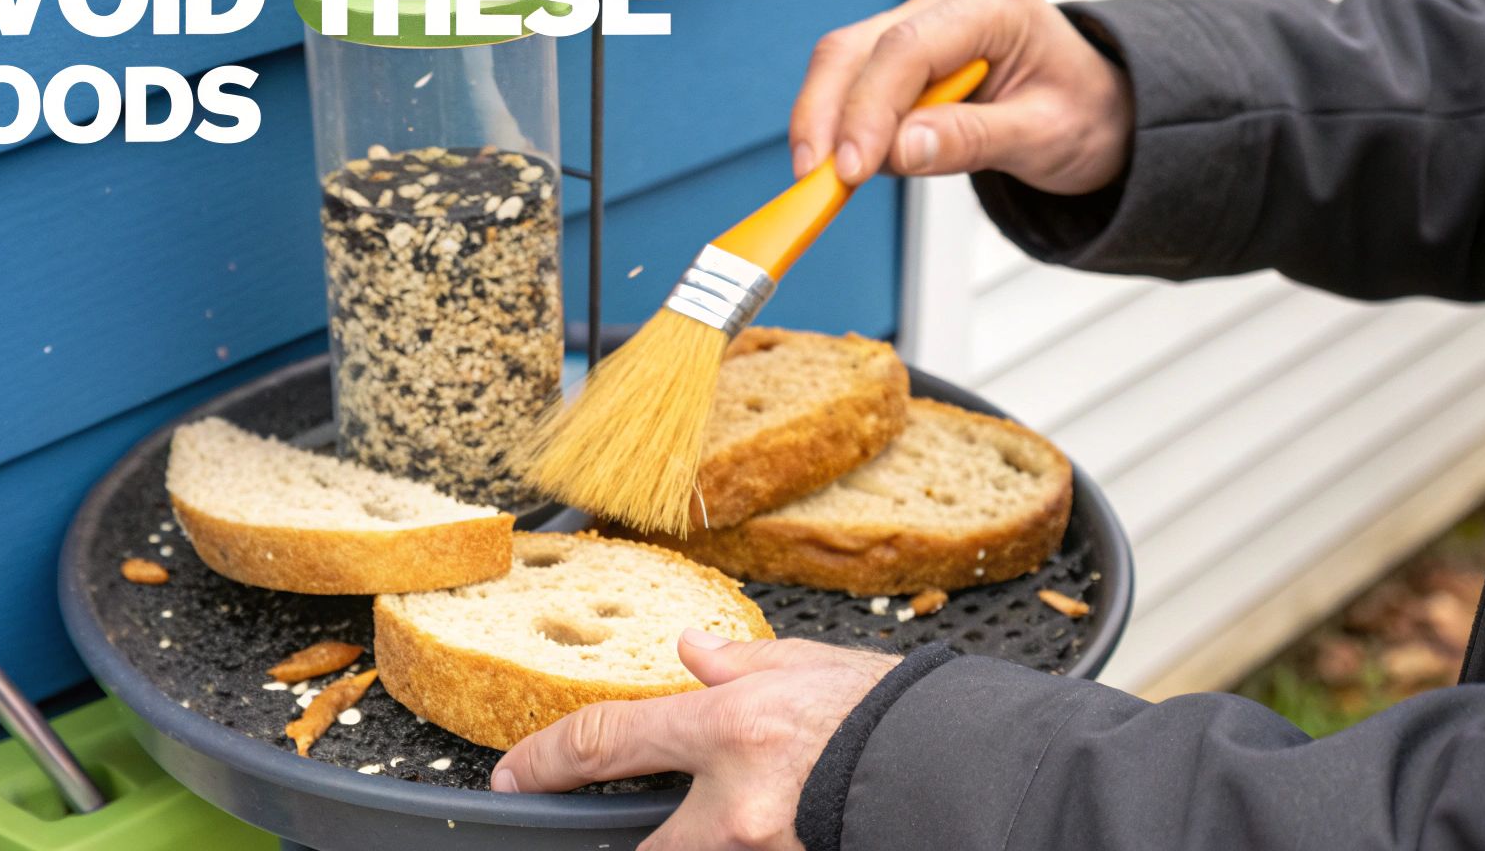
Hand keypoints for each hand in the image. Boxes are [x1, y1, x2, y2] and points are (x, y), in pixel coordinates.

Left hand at [492, 631, 900, 849]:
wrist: (969, 770)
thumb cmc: (896, 713)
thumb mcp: (811, 666)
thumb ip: (741, 663)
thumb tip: (691, 654)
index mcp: (733, 728)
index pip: (607, 742)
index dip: (547, 760)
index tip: (516, 773)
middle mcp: (738, 804)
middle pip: (642, 846)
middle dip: (631, 842)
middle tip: (623, 821)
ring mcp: (765, 850)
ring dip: (708, 836)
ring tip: (760, 797)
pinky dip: (752, 839)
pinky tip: (791, 815)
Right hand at [790, 0, 1133, 193]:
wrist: (1101, 112)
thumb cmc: (1084, 116)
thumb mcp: (1043, 138)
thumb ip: (971, 140)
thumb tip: (897, 151)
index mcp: (996, 5)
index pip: (906, 48)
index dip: (868, 110)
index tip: (849, 169)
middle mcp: (952, 0)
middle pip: (858, 47)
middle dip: (826, 114)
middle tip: (812, 179)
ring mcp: (925, 21)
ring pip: (845, 61)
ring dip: (826, 121)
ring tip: (823, 181)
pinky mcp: (907, 52)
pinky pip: (857, 81)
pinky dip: (842, 124)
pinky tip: (848, 165)